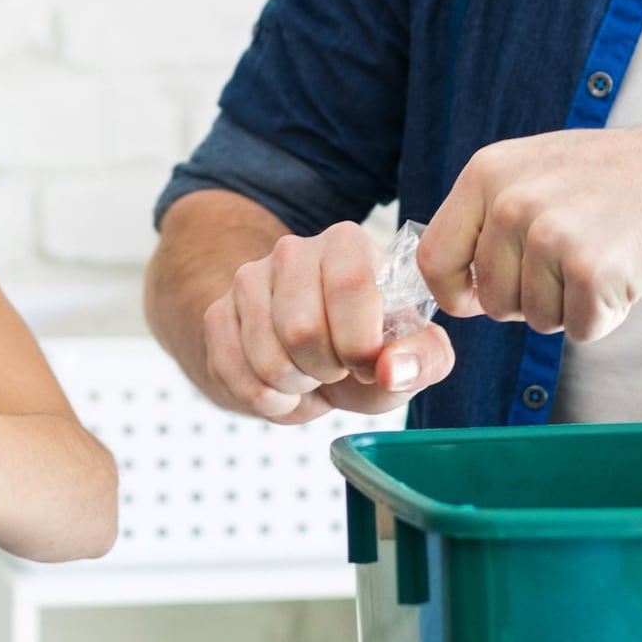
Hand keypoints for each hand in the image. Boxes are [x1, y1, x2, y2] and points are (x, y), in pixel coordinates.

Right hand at [197, 218, 452, 425]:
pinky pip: (232, 372)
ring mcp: (248, 279)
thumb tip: (389, 370)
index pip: (350, 285)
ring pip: (266, 359)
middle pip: (301, 330)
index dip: (360, 345)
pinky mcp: (217, 312)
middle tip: (333, 370)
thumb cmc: (365, 348)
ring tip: (307, 376)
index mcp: (348, 244)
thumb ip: (424, 358)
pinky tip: (279, 385)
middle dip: (323, 371)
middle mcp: (293, 250)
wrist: (305, 355)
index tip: (368, 364)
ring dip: (293, 388)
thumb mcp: (410, 354)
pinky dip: (262, 397)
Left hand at [415, 114, 641, 343]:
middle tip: (580, 257)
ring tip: (609, 255)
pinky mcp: (593, 272)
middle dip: (531, 299)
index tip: (480, 300)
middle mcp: (512, 201)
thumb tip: (453, 285)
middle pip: (491, 300)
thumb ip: (492, 215)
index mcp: (490, 172)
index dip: (458, 293)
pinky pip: (581, 330)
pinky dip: (607, 316)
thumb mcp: (543, 170)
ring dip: (572, 307)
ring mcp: (552, 236)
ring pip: (535, 320)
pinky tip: (631, 272)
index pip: (435, 258)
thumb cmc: (629, 176)